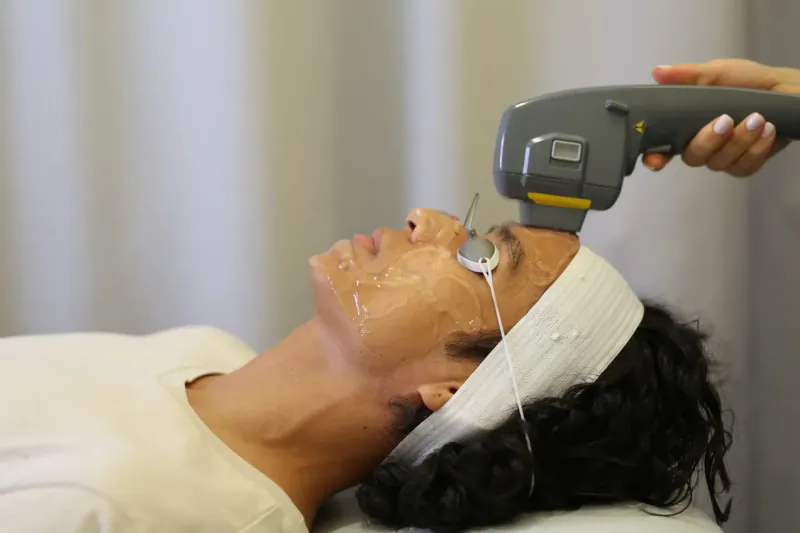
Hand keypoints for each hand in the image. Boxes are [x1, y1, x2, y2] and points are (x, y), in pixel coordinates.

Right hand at [642, 59, 799, 176]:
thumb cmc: (750, 82)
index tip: (655, 159)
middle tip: (726, 120)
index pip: (662, 148)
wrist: (786, 91)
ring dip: (739, 141)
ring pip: (719, 163)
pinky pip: (744, 167)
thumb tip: (659, 72)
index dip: (655, 156)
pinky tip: (766, 130)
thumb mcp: (717, 72)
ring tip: (756, 118)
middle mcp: (702, 145)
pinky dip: (756, 149)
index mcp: (686, 126)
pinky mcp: (745, 164)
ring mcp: (723, 157)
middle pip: (692, 157)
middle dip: (708, 141)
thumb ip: (687, 75)